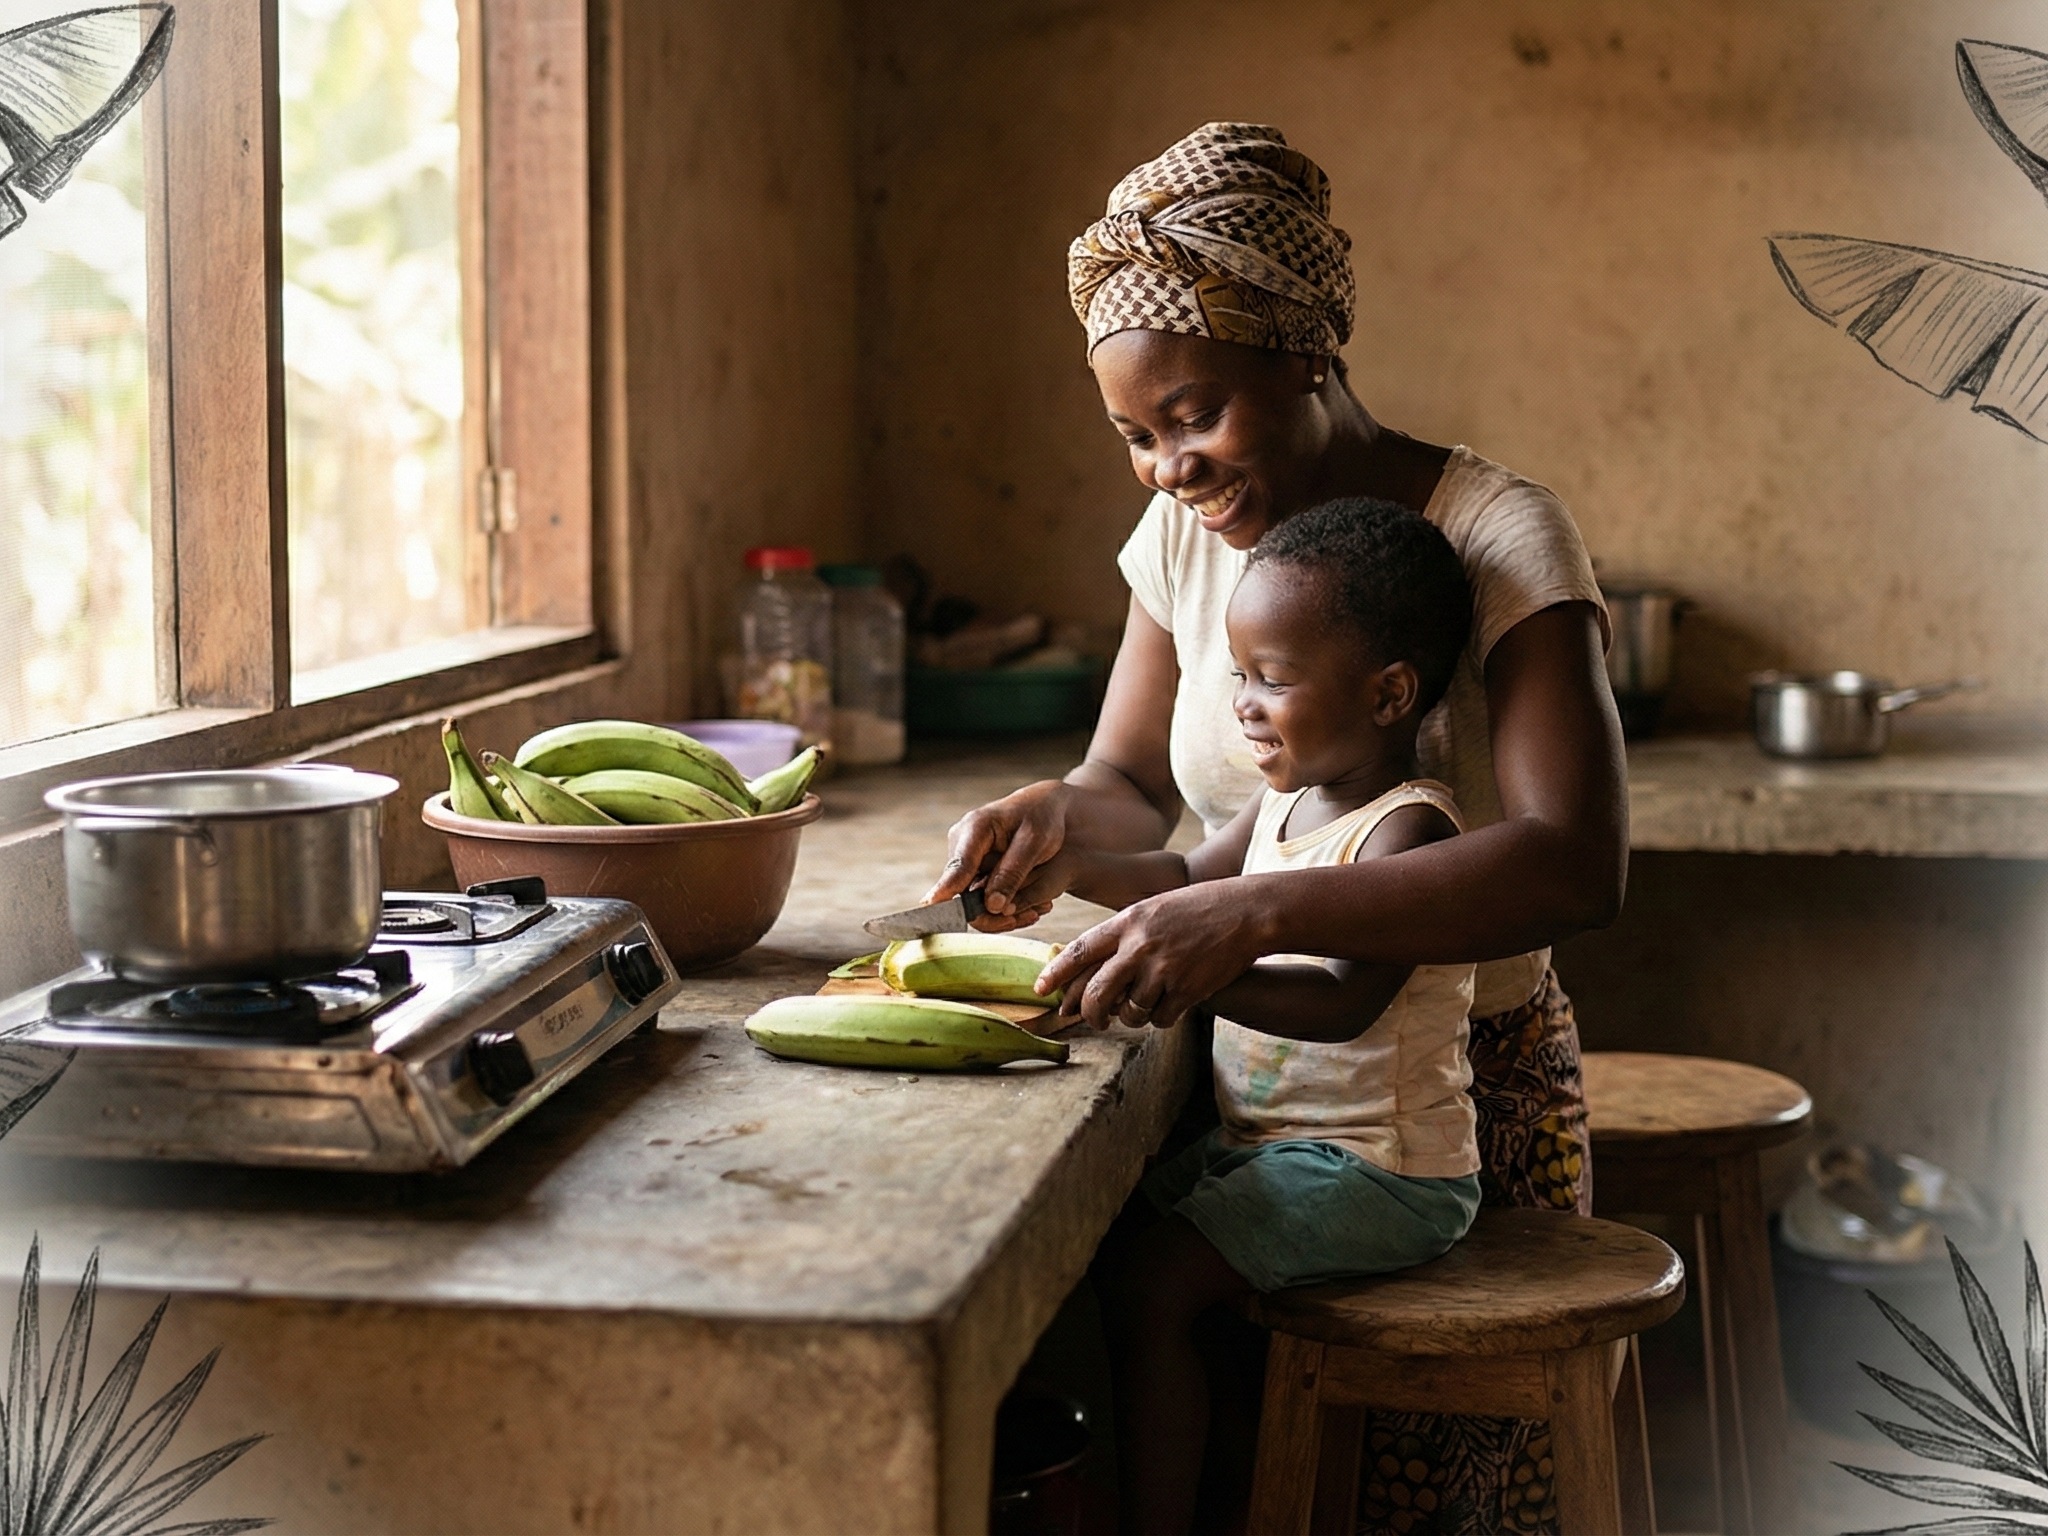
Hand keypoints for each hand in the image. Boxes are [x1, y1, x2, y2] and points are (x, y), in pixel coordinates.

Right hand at [926, 779, 1073, 925]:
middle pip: (963, 893)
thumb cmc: (1041, 817)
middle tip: (1025, 918)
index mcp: (975, 828)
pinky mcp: (974, 872)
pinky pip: (982, 899)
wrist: (1044, 808)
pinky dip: (1003, 907)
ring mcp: (966, 860)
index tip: (932, 909)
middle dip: (991, 914)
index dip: (946, 891)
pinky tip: (1027, 909)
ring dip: (1001, 914)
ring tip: (1032, 914)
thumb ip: (1012, 872)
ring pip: (973, 901)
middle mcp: (962, 845)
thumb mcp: (1034, 841)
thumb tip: (992, 906)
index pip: (957, 867)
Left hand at [1038, 881, 1263, 1030]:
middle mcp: (1139, 947)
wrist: (1246, 912)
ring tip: (1145, 1004)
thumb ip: (1123, 934)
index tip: (1040, 990)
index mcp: (1127, 923)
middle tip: (1094, 1020)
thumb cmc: (1197, 909)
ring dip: (1133, 1016)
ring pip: (1129, 1013)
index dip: (1056, 974)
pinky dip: (1162, 1017)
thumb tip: (1093, 967)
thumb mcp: (1153, 909)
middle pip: (1097, 995)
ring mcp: (1163, 970)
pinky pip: (1160, 1019)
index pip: (1079, 952)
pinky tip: (1173, 1002)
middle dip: (1090, 1015)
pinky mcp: (1186, 990)